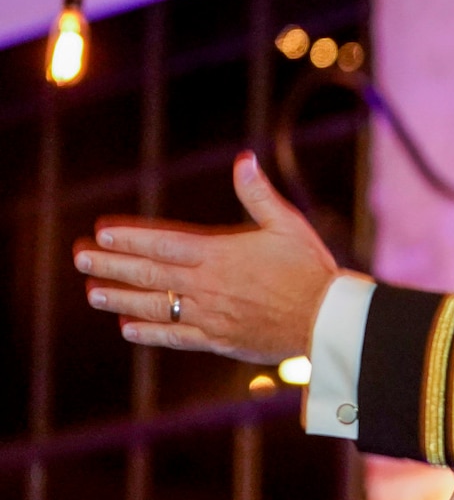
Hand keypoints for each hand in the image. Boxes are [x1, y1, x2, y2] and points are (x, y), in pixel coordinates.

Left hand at [74, 152, 339, 363]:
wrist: (326, 320)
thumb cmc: (310, 270)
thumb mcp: (288, 225)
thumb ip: (259, 195)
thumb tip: (244, 160)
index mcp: (219, 255)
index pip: (162, 243)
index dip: (129, 237)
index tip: (101, 233)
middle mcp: (206, 285)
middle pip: (148, 273)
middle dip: (111, 264)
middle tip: (81, 258)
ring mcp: (209, 315)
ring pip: (155, 306)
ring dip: (121, 299)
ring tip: (94, 293)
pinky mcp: (219, 339)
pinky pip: (176, 336)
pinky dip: (150, 333)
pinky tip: (129, 329)